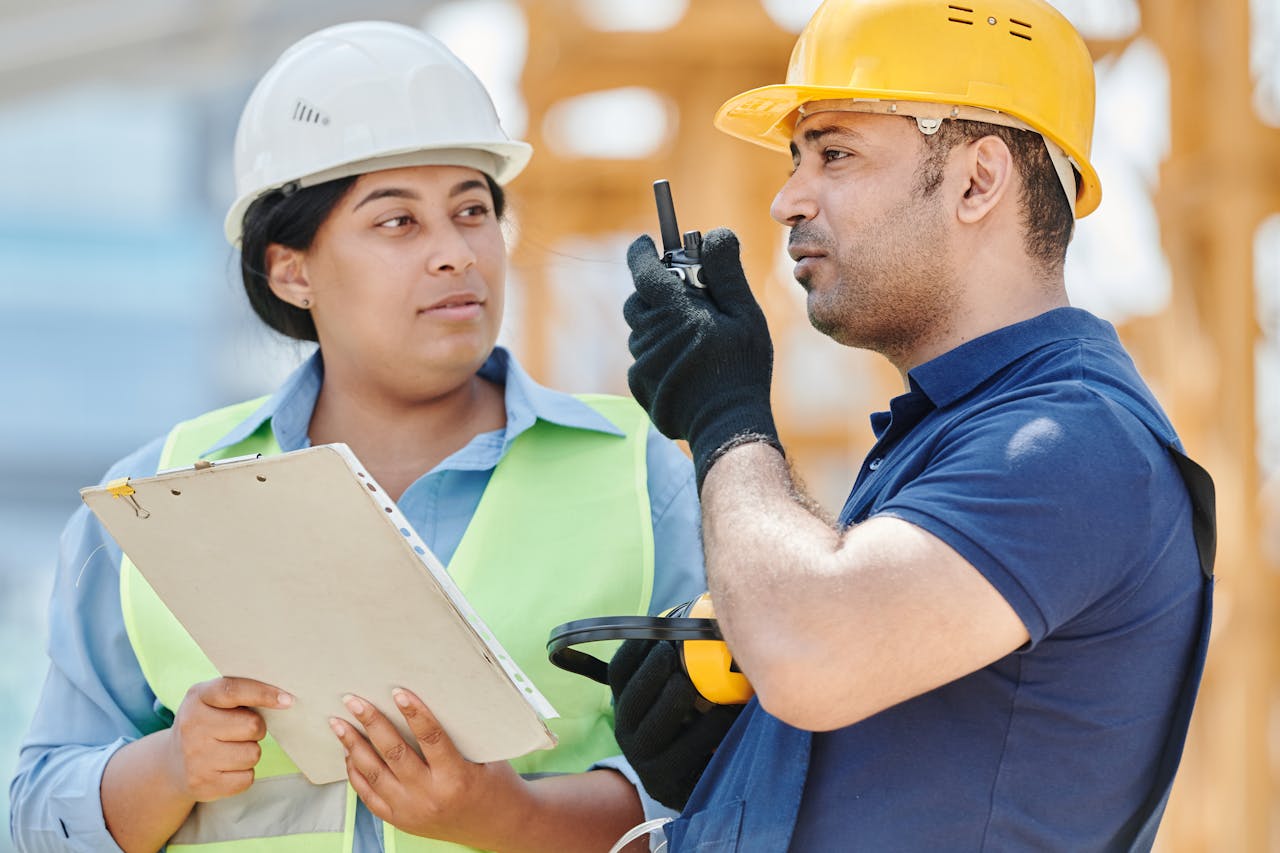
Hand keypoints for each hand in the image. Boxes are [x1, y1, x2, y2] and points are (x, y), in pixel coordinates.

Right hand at [163, 676, 291, 801]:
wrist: (172, 763)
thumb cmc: (208, 723)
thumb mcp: (213, 700)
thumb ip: (241, 692)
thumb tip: (285, 697)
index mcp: (198, 697)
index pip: (233, 690)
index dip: (263, 693)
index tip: (288, 700)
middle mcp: (192, 726)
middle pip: (252, 726)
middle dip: (257, 728)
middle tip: (243, 730)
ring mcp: (194, 757)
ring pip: (252, 754)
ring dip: (250, 752)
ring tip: (231, 749)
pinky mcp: (201, 784)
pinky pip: (246, 779)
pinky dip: (244, 774)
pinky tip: (227, 768)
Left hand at [330, 689, 527, 844]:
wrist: (499, 826)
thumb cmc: (496, 783)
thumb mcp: (486, 757)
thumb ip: (458, 735)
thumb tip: (425, 702)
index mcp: (457, 778)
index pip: (431, 738)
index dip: (414, 713)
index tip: (398, 691)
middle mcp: (430, 797)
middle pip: (394, 753)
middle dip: (371, 723)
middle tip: (354, 700)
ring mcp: (411, 812)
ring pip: (374, 774)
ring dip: (354, 746)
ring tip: (339, 724)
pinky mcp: (401, 821)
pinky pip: (370, 796)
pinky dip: (356, 773)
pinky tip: (349, 754)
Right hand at [608, 638, 742, 810]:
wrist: (692, 785)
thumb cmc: (690, 728)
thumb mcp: (676, 699)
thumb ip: (677, 669)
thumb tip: (700, 625)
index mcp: (627, 705)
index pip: (618, 672)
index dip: (633, 649)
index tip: (657, 630)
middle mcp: (626, 732)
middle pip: (631, 698)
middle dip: (651, 671)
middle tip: (673, 652)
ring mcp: (643, 760)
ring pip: (654, 726)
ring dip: (673, 699)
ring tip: (690, 683)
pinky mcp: (665, 782)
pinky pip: (687, 751)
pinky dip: (709, 728)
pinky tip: (727, 713)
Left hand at [624, 228, 780, 488]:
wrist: (727, 426)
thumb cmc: (742, 369)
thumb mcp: (744, 316)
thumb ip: (725, 273)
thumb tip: (714, 233)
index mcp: (676, 312)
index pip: (643, 269)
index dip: (642, 252)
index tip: (646, 242)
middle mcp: (650, 336)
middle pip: (639, 300)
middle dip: (656, 292)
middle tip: (685, 299)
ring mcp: (641, 363)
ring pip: (640, 330)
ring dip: (659, 326)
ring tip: (694, 340)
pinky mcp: (639, 386)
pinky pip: (642, 358)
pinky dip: (659, 354)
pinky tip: (686, 367)